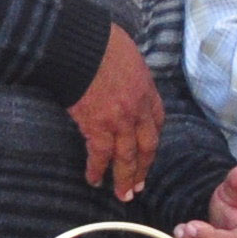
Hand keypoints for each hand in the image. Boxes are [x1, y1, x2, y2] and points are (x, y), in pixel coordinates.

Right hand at [69, 22, 164, 199]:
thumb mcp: (128, 56)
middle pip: (146, 146)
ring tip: (123, 194)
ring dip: (125, 178)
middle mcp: (138, 109)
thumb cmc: (100, 43)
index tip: (148, 151)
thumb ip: (129, 76)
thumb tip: (120, 81)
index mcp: (147, 90)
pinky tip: (94, 179)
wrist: (80, 45)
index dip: (152, 138)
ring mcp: (120, 120)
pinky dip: (97, 169)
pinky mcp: (97, 126)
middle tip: (139, 186)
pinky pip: (100, 154)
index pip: (156, 121)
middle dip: (143, 168)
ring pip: (126, 157)